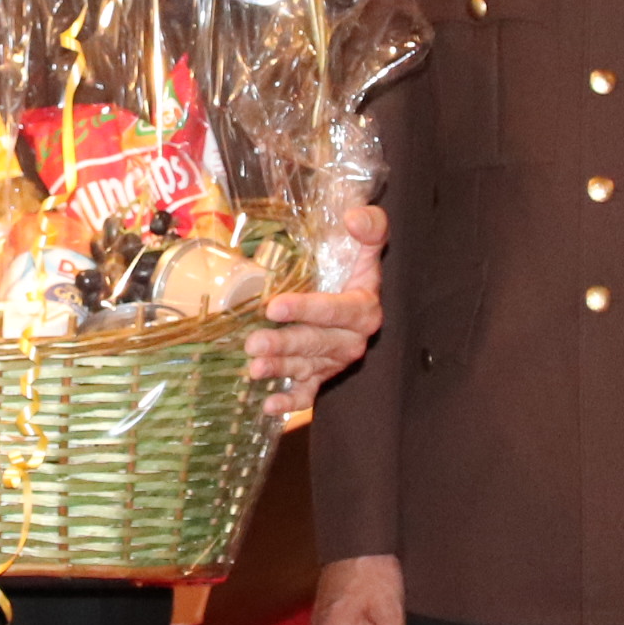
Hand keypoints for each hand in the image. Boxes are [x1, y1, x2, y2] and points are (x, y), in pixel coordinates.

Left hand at [247, 203, 388, 417]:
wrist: (349, 295)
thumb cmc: (352, 268)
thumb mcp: (366, 245)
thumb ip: (370, 228)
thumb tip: (354, 218)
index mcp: (364, 308)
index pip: (336, 311)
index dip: (307, 309)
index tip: (275, 305)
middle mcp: (352, 340)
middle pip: (317, 343)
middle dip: (285, 344)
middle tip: (253, 342)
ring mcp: (335, 362)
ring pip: (307, 367)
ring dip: (280, 370)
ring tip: (253, 368)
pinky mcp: (320, 377)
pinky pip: (307, 393)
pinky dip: (289, 402)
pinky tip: (267, 406)